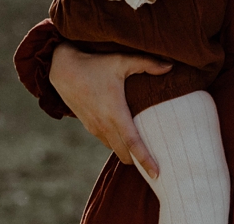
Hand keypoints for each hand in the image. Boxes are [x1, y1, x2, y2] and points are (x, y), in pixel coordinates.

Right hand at [49, 43, 172, 176]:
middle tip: (157, 164)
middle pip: (125, 154)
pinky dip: (118, 145)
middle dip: (139, 162)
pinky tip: (127, 139)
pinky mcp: (89, 126)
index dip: (145, 160)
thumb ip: (147, 64)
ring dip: (128, 154)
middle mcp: (104, 125)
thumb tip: (170, 65)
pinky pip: (107, 142)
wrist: (63, 70)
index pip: (133, 143)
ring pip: (115, 150)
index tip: (157, 173)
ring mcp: (95, 128)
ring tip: (145, 153)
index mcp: (115, 113)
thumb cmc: (95, 64)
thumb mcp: (122, 61)